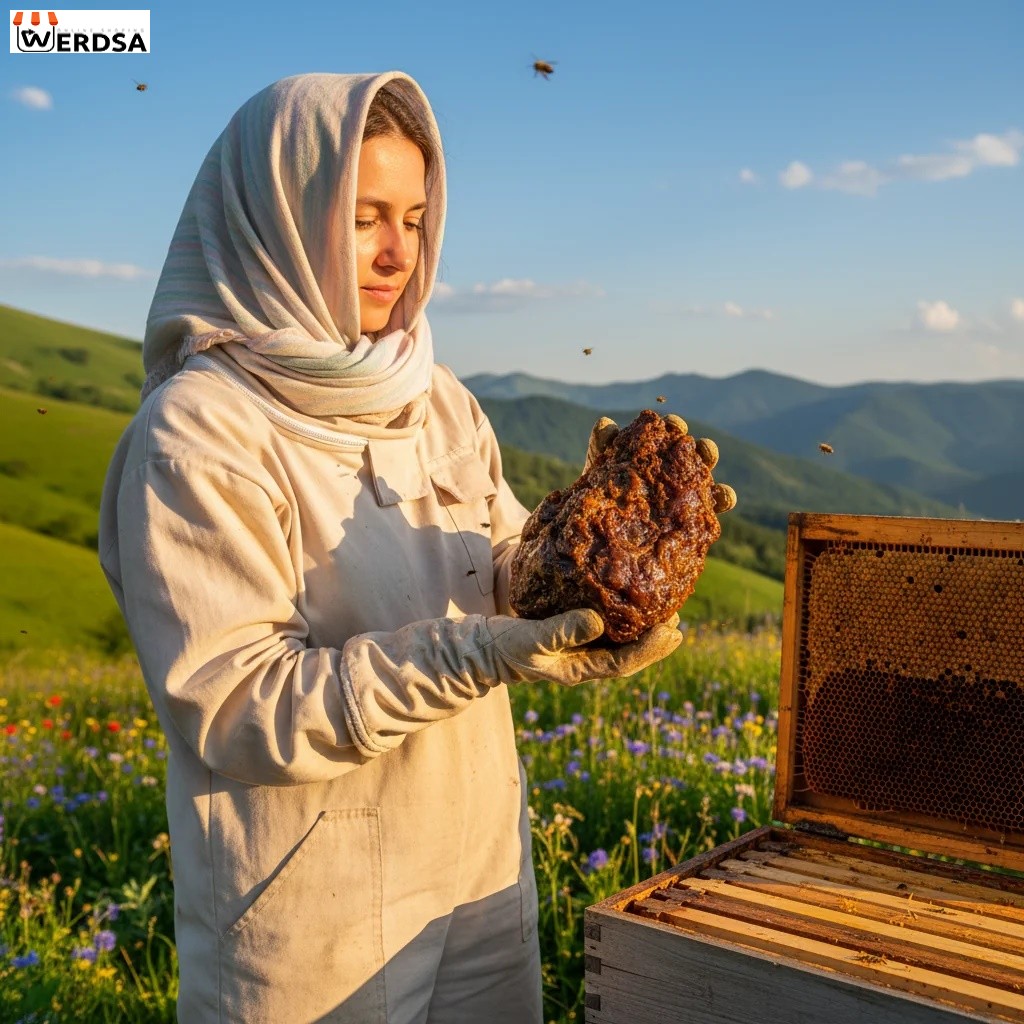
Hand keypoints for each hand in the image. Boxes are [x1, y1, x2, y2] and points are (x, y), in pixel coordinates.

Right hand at [482, 608, 681, 686]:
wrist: (485, 648)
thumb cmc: (506, 647)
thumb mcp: (532, 639)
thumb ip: (562, 630)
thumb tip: (597, 620)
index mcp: (581, 669)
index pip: (625, 663)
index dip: (650, 649)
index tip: (671, 631)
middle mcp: (587, 661)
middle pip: (630, 654)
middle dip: (655, 639)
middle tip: (677, 617)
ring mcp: (581, 648)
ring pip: (622, 641)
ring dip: (644, 627)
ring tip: (666, 608)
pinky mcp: (574, 632)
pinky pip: (607, 627)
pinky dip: (624, 616)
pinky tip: (632, 600)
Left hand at [584, 414, 737, 513]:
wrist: (602, 530)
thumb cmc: (601, 494)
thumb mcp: (599, 470)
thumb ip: (602, 447)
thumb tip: (606, 424)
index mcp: (656, 450)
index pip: (670, 433)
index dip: (674, 427)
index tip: (674, 426)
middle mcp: (676, 468)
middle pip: (696, 452)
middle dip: (701, 448)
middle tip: (697, 448)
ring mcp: (686, 491)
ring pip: (708, 475)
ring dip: (713, 472)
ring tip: (710, 469)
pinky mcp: (694, 516)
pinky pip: (715, 505)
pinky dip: (725, 498)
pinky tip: (726, 499)